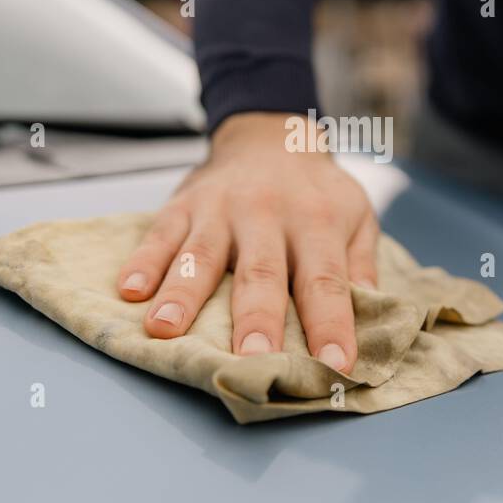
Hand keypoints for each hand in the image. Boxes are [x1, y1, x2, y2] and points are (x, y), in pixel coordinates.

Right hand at [116, 111, 378, 371]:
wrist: (271, 135)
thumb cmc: (317, 193)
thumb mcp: (357, 216)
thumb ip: (362, 265)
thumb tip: (372, 316)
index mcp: (317, 223)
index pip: (326, 281)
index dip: (332, 325)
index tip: (336, 367)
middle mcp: (268, 215)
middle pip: (261, 273)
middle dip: (256, 318)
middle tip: (252, 358)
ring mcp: (220, 209)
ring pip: (200, 255)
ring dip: (182, 294)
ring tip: (165, 331)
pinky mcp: (183, 204)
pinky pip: (160, 235)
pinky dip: (143, 262)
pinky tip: (130, 290)